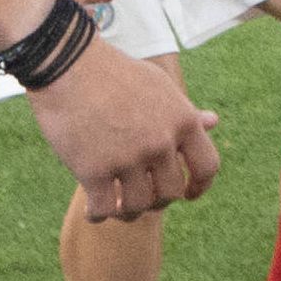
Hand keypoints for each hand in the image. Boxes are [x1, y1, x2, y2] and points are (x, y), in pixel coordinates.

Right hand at [28, 40, 219, 225]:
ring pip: (139, 206)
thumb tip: (213, 122)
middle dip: (158, 200)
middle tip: (141, 196)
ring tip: (118, 206)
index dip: (200, 187)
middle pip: (171, 193)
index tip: (190, 195)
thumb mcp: (159, 86)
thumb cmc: (114, 74)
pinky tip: (94, 210)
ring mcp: (128, 158)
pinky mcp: (94, 170)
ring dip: (128, 211)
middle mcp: (161, 142)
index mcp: (183, 121)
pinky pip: (104, 208)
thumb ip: (184, 112)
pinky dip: (99, 214)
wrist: (68, 65)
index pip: (207, 168)